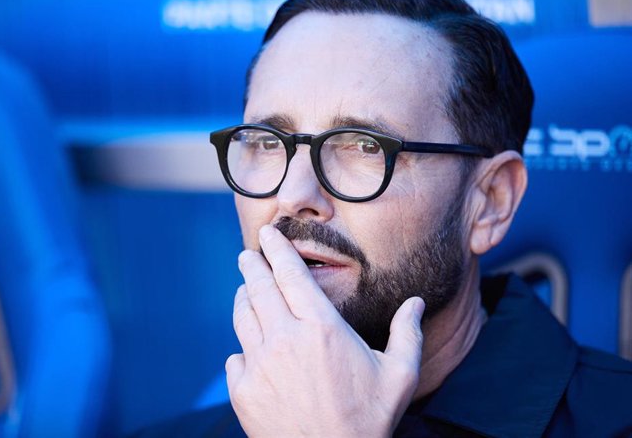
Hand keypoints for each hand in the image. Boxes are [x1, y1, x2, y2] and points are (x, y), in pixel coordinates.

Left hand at [226, 225, 424, 437]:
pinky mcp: (243, 389)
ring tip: (245, 289)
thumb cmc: (367, 420)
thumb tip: (414, 302)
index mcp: (321, 328)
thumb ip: (408, 334)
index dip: (277, 249)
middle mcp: (285, 339)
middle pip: (259, 288)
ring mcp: (259, 364)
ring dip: (243, 297)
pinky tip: (248, 346)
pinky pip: (236, 356)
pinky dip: (242, 346)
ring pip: (243, 317)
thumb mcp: (399, 375)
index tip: (268, 233)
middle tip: (247, 254)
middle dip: (252, 265)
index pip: (291, 275)